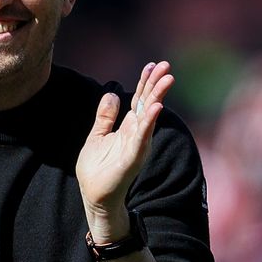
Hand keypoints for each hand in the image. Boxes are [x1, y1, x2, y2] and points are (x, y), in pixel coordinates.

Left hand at [76, 61, 173, 241]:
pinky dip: (149, 122)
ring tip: (167, 79)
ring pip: (149, 117)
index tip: (153, 65)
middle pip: (148, 104)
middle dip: (157, 84)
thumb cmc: (97, 169)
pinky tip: (155, 108)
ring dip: (157, 97)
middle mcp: (136, 134)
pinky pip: (142, 137)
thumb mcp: (97, 136)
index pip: (139, 100)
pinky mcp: (133, 158)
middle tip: (167, 66)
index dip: (146, 82)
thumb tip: (112, 93)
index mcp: (128, 128)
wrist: (94, 196)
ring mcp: (136, 146)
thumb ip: (105, 116)